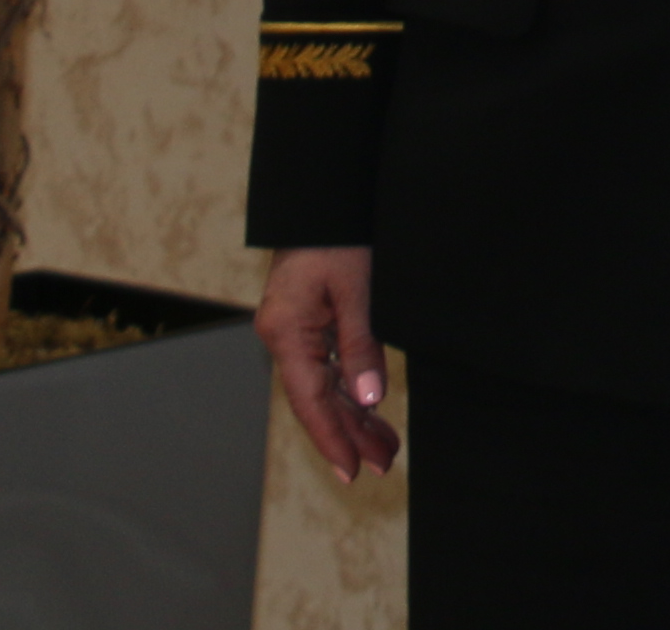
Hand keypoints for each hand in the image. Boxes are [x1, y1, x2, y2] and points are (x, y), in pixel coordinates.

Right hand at [253, 247, 397, 478]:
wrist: (324, 197)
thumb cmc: (339, 236)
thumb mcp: (358, 289)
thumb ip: (361, 344)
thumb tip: (369, 398)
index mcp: (287, 333)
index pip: (310, 400)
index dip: (332, 438)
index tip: (352, 471)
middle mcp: (285, 337)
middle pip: (317, 399)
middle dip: (350, 434)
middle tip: (383, 465)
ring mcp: (295, 330)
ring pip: (324, 386)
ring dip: (354, 415)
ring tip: (385, 446)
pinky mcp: (309, 321)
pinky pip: (327, 366)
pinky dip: (350, 388)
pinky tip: (370, 408)